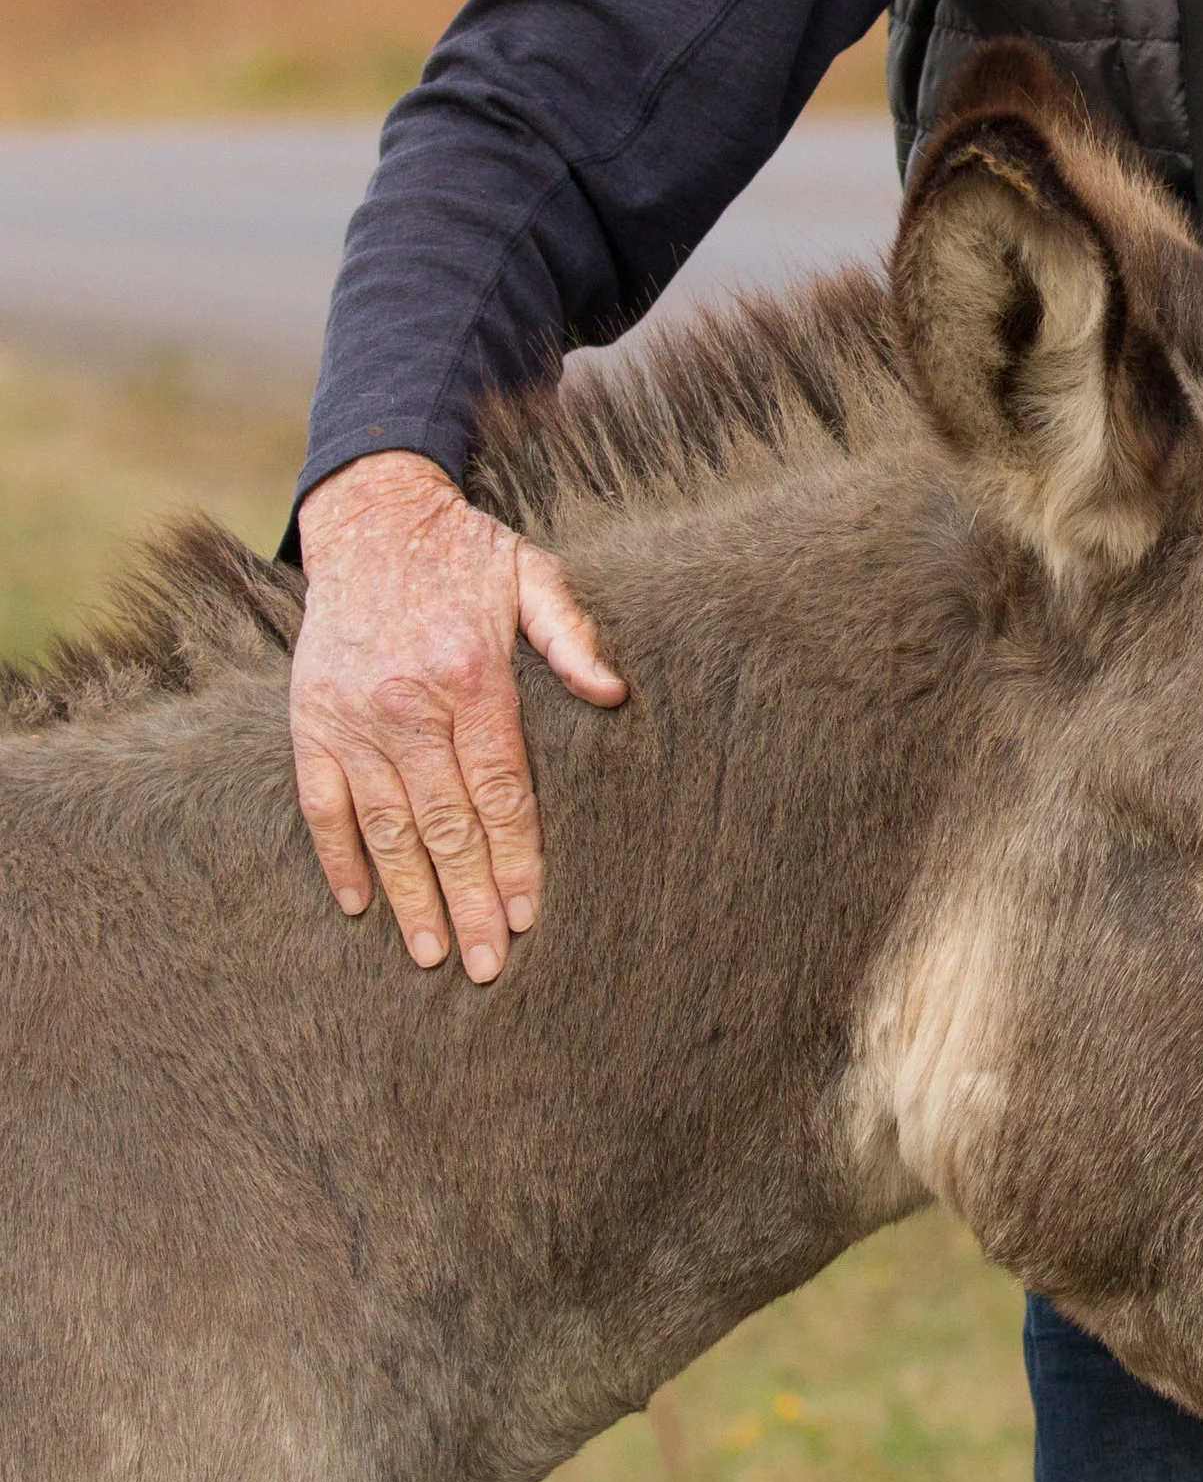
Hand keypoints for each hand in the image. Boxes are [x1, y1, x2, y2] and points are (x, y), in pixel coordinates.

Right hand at [291, 450, 625, 980]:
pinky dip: (339, 858)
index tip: (528, 915)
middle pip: (446, 824)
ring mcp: (352, 718)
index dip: (515, 857)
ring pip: (386, 827)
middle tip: (487, 964)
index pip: (499, 790)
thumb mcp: (534, 575)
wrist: (371, 517)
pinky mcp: (310, 720)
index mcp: (471, 678)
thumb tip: (614, 692)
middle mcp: (407, 706)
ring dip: (409, 897)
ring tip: (432, 953)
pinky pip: (321, 804)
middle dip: (469, 900)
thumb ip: (573, 635)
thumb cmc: (466, 555)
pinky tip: (360, 906)